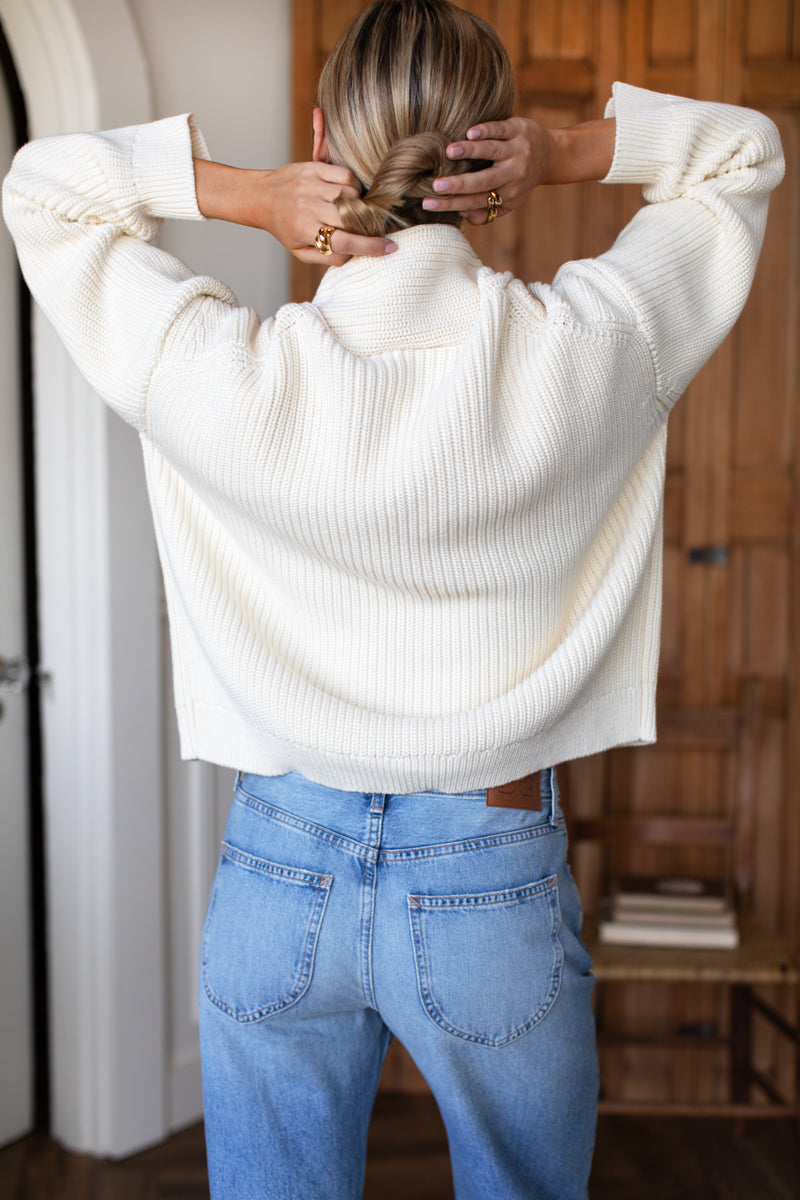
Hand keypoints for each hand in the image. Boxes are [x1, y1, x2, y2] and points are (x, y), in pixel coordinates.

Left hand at [260, 161, 396, 263]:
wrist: (261, 196)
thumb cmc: (285, 227)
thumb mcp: (300, 251)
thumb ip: (327, 258)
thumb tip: (353, 256)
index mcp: (305, 231)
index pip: (345, 243)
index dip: (370, 246)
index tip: (390, 248)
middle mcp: (309, 208)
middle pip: (352, 217)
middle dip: (367, 224)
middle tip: (369, 227)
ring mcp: (312, 185)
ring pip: (352, 195)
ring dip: (359, 204)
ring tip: (352, 210)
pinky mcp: (314, 168)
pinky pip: (346, 175)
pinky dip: (353, 185)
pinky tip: (348, 193)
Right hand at [422, 118, 553, 225]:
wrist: (550, 155)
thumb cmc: (519, 181)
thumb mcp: (508, 203)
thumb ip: (485, 213)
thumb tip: (462, 213)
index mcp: (506, 195)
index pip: (475, 201)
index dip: (451, 203)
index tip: (428, 202)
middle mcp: (512, 175)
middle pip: (482, 181)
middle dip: (458, 184)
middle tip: (435, 185)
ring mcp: (516, 151)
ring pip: (492, 152)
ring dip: (470, 152)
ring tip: (449, 152)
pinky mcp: (518, 130)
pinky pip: (501, 130)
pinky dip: (486, 131)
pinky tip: (470, 132)